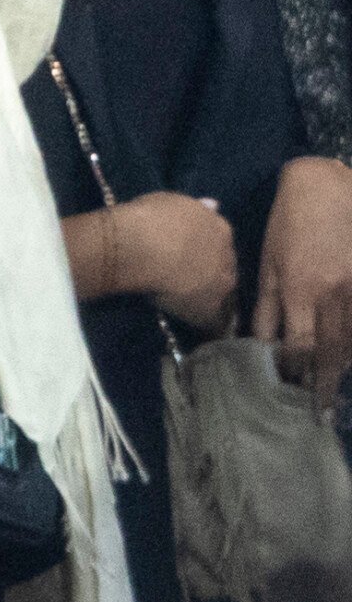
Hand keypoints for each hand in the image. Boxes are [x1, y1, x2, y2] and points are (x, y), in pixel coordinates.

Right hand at [118, 189, 237, 334]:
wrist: (143, 245)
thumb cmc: (152, 218)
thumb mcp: (174, 202)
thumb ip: (196, 209)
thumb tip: (213, 205)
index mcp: (221, 229)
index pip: (223, 244)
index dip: (210, 253)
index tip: (198, 258)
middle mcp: (228, 256)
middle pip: (228, 270)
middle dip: (216, 276)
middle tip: (197, 283)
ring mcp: (221, 284)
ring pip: (225, 297)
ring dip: (215, 302)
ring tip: (198, 309)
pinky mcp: (208, 309)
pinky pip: (213, 322)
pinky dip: (208, 326)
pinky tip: (201, 331)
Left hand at [252, 157, 351, 407]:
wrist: (330, 185)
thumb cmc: (290, 223)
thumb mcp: (269, 261)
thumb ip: (266, 306)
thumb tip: (259, 344)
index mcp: (299, 289)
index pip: (298, 346)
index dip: (295, 373)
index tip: (291, 394)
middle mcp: (333, 295)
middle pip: (331, 352)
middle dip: (325, 385)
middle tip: (322, 415)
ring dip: (345, 369)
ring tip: (337, 393)